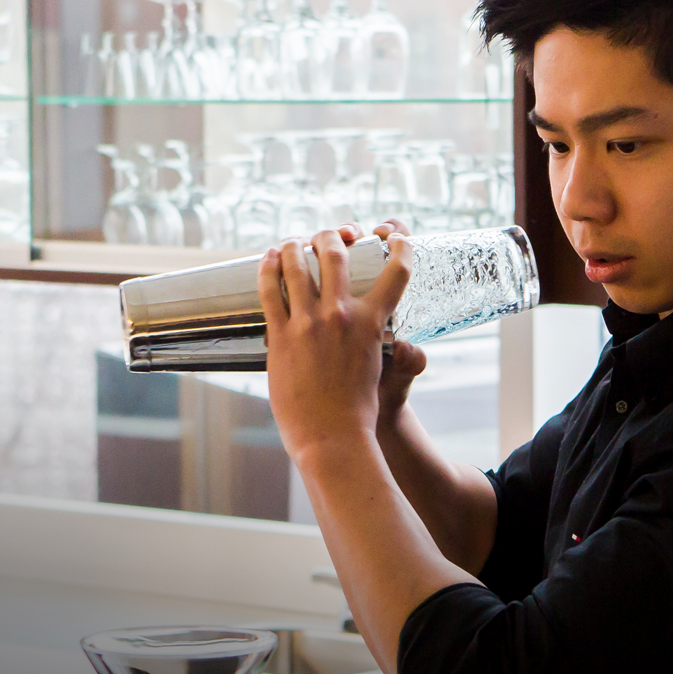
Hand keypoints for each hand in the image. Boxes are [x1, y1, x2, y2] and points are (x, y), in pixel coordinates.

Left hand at [259, 225, 413, 461]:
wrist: (331, 437)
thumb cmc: (358, 410)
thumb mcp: (380, 369)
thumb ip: (388, 348)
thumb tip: (405, 345)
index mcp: (372, 322)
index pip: (396, 272)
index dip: (400, 246)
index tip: (395, 236)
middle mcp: (342, 315)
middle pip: (335, 254)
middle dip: (331, 236)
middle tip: (326, 235)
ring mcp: (309, 323)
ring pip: (297, 264)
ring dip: (293, 244)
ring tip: (291, 241)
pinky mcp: (281, 335)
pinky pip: (270, 290)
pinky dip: (267, 267)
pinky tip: (267, 258)